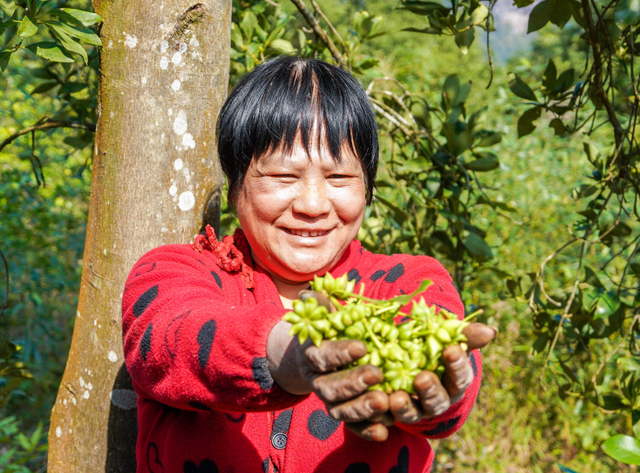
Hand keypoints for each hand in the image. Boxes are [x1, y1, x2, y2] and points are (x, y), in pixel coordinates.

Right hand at [268, 290, 392, 440]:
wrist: (313, 359)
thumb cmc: (326, 331)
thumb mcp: (322, 316)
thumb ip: (318, 306)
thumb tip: (307, 294)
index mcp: (312, 355)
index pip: (322, 356)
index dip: (339, 353)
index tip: (361, 347)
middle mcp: (317, 381)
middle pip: (329, 388)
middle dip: (353, 383)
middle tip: (378, 375)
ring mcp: (329, 401)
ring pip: (340, 411)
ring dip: (362, 408)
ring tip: (385, 402)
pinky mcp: (343, 414)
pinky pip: (352, 427)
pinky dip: (366, 431)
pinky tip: (384, 430)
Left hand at [385, 322, 496, 425]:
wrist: (411, 365)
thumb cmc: (436, 352)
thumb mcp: (448, 341)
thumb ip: (465, 336)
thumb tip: (490, 331)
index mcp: (454, 383)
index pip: (460, 377)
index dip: (457, 364)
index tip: (451, 349)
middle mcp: (437, 401)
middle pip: (437, 401)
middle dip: (430, 390)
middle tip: (422, 378)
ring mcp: (415, 410)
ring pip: (413, 414)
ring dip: (405, 407)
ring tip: (396, 397)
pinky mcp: (393, 414)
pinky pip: (387, 418)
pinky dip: (381, 415)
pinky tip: (375, 405)